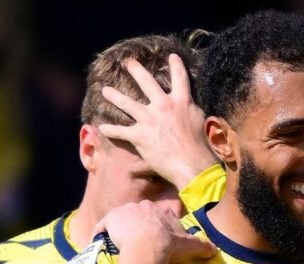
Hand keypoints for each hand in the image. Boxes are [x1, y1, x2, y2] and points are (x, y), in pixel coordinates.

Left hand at [94, 201, 216, 263]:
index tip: (152, 239)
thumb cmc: (170, 245)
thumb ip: (202, 245)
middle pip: (137, 215)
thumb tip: (215, 249)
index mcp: (159, 210)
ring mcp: (125, 210)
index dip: (153, 227)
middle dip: (135, 226)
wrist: (149, 246)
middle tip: (135, 243)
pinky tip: (100, 242)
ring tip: (119, 245)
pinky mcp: (111, 218)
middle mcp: (142, 206)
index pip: (155, 215)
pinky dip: (100, 233)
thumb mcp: (190, 245)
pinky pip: (103, 226)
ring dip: (118, 229)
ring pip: (120, 219)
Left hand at [97, 54, 217, 189]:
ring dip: (114, 96)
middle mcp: (163, 106)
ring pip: (127, 103)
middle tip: (129, 62)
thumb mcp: (200, 121)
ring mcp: (149, 120)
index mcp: (182, 101)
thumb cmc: (201, 147)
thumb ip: (191, 109)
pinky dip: (111, 130)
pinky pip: (121, 131)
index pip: (180, 78)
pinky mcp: (140, 136)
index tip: (172, 56)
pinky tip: (102, 127)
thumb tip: (189, 106)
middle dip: (136, 70)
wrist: (192, 166)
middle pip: (147, 83)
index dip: (176, 65)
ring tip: (105, 90)